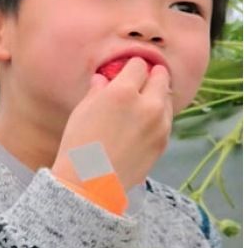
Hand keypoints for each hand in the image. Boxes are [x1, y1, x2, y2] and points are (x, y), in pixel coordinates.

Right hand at [53, 58, 172, 189]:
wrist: (91, 182)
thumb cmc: (79, 145)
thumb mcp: (82, 111)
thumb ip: (97, 90)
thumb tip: (103, 79)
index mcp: (123, 92)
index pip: (138, 65)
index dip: (130, 66)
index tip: (125, 71)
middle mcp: (147, 104)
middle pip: (160, 77)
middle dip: (150, 76)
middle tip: (140, 81)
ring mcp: (159, 123)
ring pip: (167, 97)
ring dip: (157, 95)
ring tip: (142, 103)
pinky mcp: (164, 140)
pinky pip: (166, 118)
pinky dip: (158, 114)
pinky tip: (142, 122)